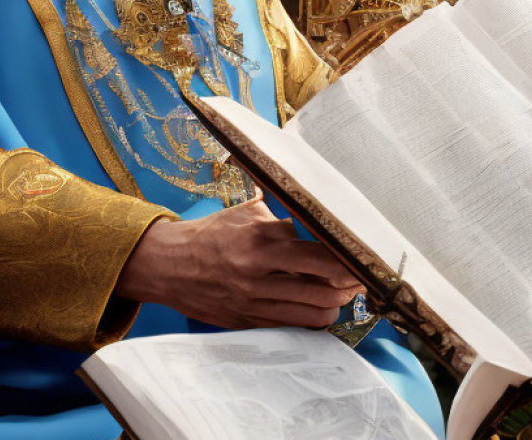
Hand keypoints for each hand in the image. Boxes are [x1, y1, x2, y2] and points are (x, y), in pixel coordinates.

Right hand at [115, 198, 363, 329]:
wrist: (168, 265)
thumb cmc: (210, 235)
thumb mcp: (243, 213)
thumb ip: (280, 213)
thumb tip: (316, 207)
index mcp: (260, 236)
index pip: (321, 250)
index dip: (349, 257)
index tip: (363, 255)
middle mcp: (259, 269)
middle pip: (327, 284)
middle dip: (351, 283)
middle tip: (360, 277)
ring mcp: (255, 298)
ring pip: (317, 310)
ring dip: (337, 304)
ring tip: (342, 293)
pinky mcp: (250, 319)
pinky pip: (296, 325)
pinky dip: (315, 318)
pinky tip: (318, 307)